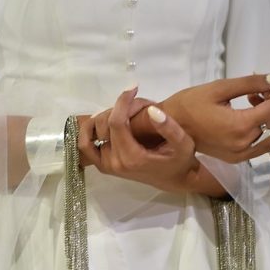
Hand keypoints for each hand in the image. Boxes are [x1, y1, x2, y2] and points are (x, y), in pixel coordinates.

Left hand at [78, 87, 225, 196]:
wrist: (175, 180)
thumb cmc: (181, 160)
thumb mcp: (183, 143)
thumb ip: (169, 127)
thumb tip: (151, 110)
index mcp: (132, 157)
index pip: (116, 122)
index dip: (123, 101)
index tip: (133, 89)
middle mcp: (115, 163)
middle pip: (102, 125)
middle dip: (117, 108)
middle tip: (134, 102)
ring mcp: (107, 166)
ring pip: (89, 135)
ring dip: (101, 118)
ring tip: (120, 110)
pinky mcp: (104, 167)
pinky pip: (87, 147)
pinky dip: (90, 132)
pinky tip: (107, 121)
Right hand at [130, 73, 269, 162]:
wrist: (170, 127)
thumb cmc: (190, 104)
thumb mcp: (220, 88)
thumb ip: (252, 83)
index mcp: (241, 126)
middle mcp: (245, 144)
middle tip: (258, 90)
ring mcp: (242, 155)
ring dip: (269, 118)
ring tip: (252, 103)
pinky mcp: (237, 158)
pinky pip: (262, 146)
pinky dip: (262, 131)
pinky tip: (247, 118)